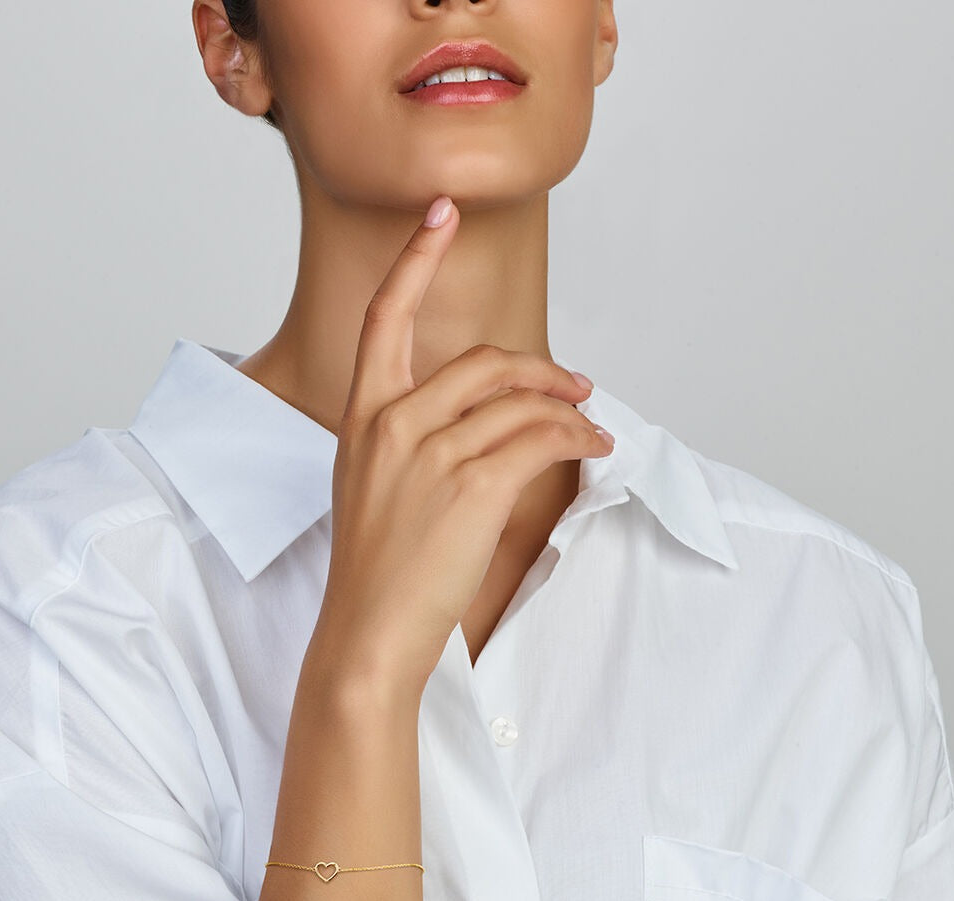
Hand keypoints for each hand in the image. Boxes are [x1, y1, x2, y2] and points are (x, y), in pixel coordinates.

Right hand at [313, 194, 614, 693]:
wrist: (369, 634)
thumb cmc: (374, 570)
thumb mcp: (370, 487)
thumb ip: (409, 439)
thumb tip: (481, 419)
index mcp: (361, 417)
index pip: (385, 317)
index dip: (415, 258)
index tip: (442, 213)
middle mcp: (392, 422)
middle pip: (484, 361)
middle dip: (543, 370)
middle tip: (577, 386)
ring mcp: (430, 452)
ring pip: (521, 400)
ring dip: (570, 409)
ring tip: (592, 428)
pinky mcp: (472, 485)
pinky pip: (542, 438)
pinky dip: (578, 439)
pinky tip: (592, 451)